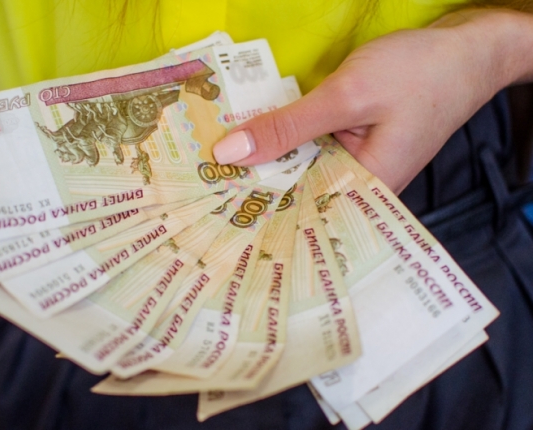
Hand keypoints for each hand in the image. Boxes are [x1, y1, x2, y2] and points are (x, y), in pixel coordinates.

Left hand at [212, 9, 532, 193]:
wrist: (465, 50)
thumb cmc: (417, 74)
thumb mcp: (345, 97)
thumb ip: (287, 128)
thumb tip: (230, 154)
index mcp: (363, 192)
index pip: (298, 218)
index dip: (251, 217)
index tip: (208, 218)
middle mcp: (358, 189)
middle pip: (297, 197)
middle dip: (251, 190)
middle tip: (197, 195)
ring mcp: (357, 168)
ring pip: (302, 173)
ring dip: (267, 164)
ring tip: (212, 175)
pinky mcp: (354, 148)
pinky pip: (313, 153)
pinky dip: (287, 145)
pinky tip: (254, 143)